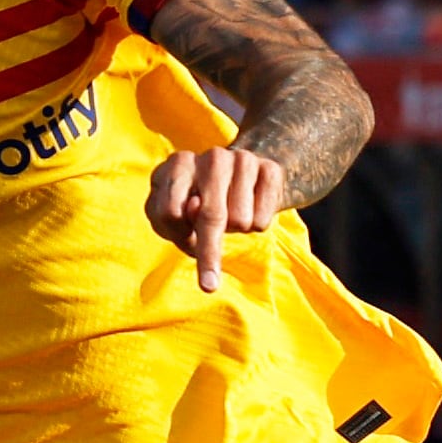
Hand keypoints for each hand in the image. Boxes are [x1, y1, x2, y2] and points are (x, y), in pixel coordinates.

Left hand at [144, 146, 289, 291]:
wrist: (240, 177)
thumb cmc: (194, 205)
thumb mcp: (173, 216)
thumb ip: (171, 219)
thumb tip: (195, 206)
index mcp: (178, 164)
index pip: (170, 211)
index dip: (176, 233)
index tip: (184, 242)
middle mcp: (211, 156)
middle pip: (210, 215)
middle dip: (209, 253)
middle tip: (208, 286)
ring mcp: (243, 159)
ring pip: (240, 220)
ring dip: (234, 230)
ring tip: (230, 215)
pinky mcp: (270, 169)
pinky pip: (262, 218)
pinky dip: (256, 225)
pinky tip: (250, 208)